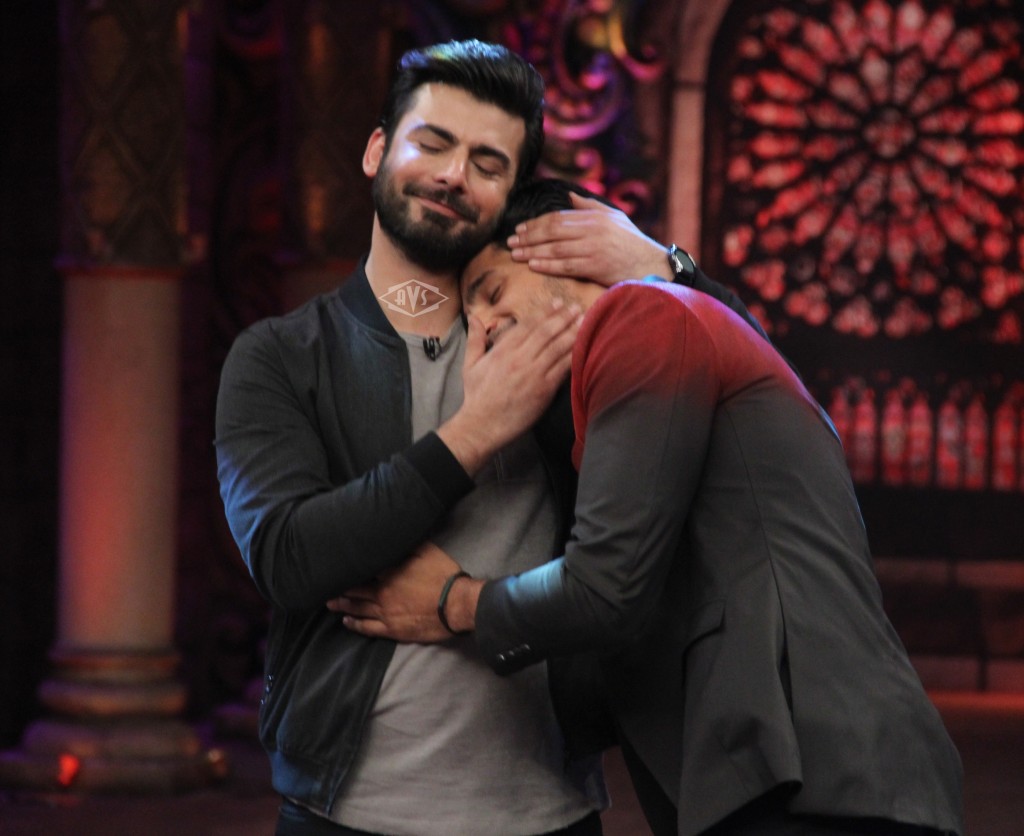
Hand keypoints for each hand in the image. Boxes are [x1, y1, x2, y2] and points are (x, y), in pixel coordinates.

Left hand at [327, 543, 479, 641]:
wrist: (457, 605)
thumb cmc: (444, 576)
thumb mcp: (428, 550)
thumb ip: (409, 544)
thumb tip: (395, 535)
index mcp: (390, 573)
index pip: (364, 568)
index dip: (351, 567)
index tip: (338, 564)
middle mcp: (383, 592)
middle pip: (355, 589)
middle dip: (340, 587)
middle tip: (325, 585)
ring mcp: (386, 613)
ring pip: (358, 608)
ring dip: (342, 604)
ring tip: (329, 602)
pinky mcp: (392, 629)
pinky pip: (367, 628)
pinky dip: (355, 624)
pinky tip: (346, 621)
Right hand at [438, 300, 579, 474]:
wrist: (482, 425)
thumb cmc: (476, 396)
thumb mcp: (470, 364)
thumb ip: (475, 339)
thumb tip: (474, 317)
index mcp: (503, 350)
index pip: (528, 324)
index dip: (545, 312)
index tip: (557, 303)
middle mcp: (519, 358)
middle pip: (546, 332)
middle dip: (563, 318)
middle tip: (575, 307)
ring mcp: (533, 373)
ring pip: (557, 347)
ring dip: (572, 332)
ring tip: (585, 321)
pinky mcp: (544, 389)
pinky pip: (563, 368)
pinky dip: (574, 355)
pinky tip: (585, 346)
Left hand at [508, 192, 670, 286]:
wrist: (652, 265)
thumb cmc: (631, 243)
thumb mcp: (614, 218)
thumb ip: (590, 206)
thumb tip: (570, 196)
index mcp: (595, 216)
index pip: (558, 217)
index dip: (536, 223)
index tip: (519, 229)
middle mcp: (593, 229)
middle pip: (552, 230)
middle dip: (528, 236)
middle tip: (510, 241)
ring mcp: (594, 248)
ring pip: (556, 248)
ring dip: (532, 251)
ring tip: (515, 254)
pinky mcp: (596, 266)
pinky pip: (566, 266)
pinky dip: (548, 265)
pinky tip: (533, 266)